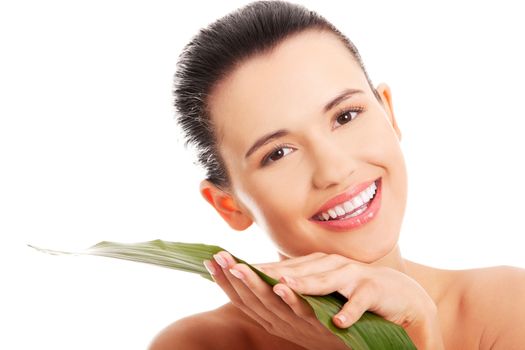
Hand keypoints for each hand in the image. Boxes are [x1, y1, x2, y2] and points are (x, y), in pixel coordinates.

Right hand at [204, 252, 348, 349]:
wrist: (347, 340)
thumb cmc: (314, 320)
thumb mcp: (286, 307)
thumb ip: (270, 291)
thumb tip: (254, 269)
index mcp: (268, 316)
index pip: (240, 297)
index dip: (224, 280)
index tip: (209, 260)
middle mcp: (277, 322)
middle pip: (250, 299)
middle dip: (232, 278)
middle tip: (218, 257)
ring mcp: (295, 323)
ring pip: (270, 303)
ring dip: (254, 284)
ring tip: (240, 267)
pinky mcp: (316, 324)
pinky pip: (300, 310)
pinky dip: (289, 298)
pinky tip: (280, 284)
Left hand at [254, 252, 444, 349]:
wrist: (395, 293)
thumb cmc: (350, 290)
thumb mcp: (320, 287)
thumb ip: (294, 280)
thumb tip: (260, 280)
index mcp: (312, 268)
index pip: (276, 271)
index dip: (251, 270)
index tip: (223, 266)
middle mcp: (327, 267)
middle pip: (294, 272)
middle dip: (265, 272)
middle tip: (237, 268)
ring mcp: (350, 277)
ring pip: (325, 282)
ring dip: (305, 285)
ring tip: (283, 288)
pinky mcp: (371, 291)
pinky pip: (359, 302)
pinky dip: (351, 311)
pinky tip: (340, 320)